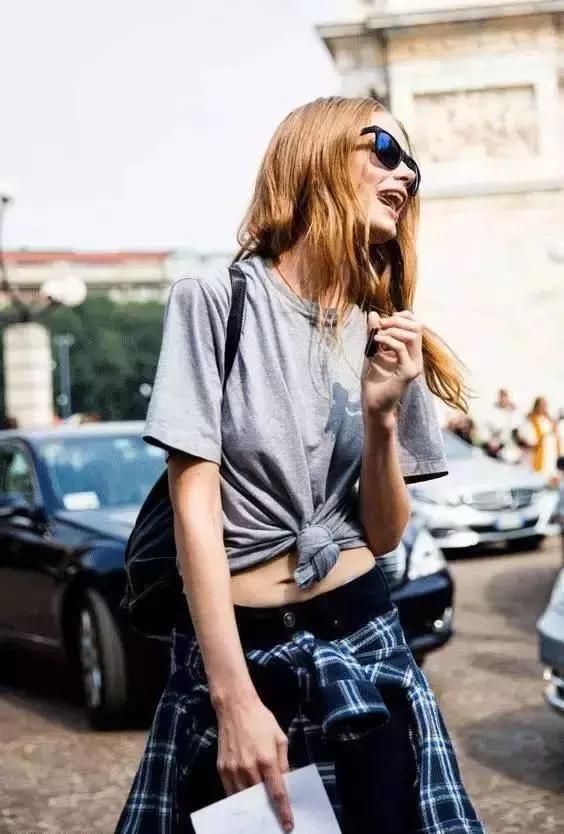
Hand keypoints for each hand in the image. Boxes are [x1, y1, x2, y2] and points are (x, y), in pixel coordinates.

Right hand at [216, 694, 293, 831]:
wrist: (235, 707)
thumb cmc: (261, 720)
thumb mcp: (279, 738)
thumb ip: (284, 762)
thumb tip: (286, 783)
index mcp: (266, 759)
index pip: (277, 793)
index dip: (283, 812)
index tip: (288, 826)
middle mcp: (248, 768)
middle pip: (259, 799)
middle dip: (267, 810)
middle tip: (274, 819)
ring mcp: (232, 770)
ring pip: (244, 798)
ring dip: (252, 806)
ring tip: (260, 811)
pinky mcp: (221, 769)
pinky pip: (231, 791)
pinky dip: (239, 797)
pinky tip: (245, 799)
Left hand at [361, 310, 423, 416]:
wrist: (373, 404)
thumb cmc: (373, 381)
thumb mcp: (371, 351)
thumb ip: (373, 333)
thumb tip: (373, 314)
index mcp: (411, 351)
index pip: (416, 324)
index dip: (402, 316)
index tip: (384, 320)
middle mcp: (416, 357)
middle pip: (417, 326)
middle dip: (397, 320)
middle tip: (380, 325)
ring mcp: (414, 364)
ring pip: (412, 335)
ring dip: (392, 330)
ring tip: (377, 335)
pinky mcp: (408, 372)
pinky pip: (401, 348)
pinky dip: (387, 340)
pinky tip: (376, 341)